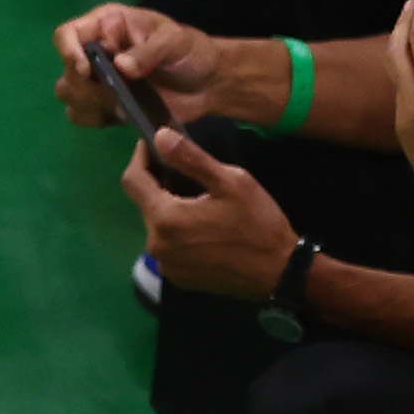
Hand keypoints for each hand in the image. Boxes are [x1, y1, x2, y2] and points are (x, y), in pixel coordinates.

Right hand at [55, 3, 228, 125]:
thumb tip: (120, 66)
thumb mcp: (174, 41)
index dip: (70, 52)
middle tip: (116, 90)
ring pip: (67, 92)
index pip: (67, 34)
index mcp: (106, 24)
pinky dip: (93, 117)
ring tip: (119, 103)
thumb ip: (149, 51)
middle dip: (86, 84)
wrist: (207, 83)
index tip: (87, 70)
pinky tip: (117, 115)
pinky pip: (79, 114)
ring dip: (87, 101)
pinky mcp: (102, 104)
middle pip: (66, 68)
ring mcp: (97, 79)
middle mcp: (95, 50)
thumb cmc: (190, 51)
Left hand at [124, 126, 298, 300]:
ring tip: (198, 199)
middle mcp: (156, 245)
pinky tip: (202, 227)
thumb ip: (191, 158)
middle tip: (185, 171)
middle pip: (145, 204)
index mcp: (165, 218)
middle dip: (159, 184)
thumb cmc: (258, 224)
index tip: (151, 145)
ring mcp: (166, 264)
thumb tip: (159, 136)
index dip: (140, 158)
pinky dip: (177, 232)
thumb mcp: (231, 182)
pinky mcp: (177, 277)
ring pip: (156, 226)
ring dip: (169, 209)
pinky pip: (168, 246)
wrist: (280, 272)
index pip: (133, 181)